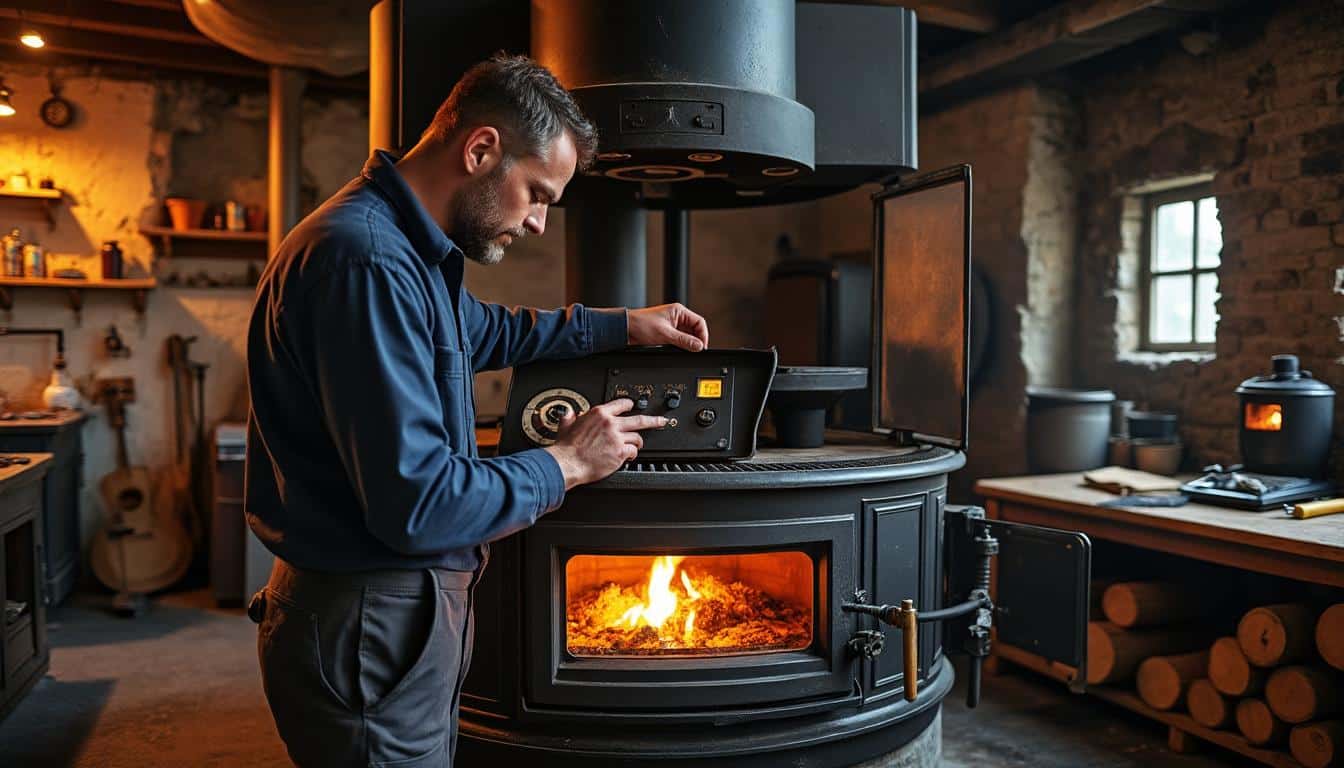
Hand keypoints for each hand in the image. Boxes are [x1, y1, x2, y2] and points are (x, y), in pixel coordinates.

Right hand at [543, 399, 667, 488]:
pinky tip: (628, 457)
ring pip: (637, 437)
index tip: (633, 405)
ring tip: (636, 446)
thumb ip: (570, 418)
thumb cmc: (566, 448)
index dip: (629, 405)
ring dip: (638, 442)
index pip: (621, 404)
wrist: (568, 463)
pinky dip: (632, 454)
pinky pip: (633, 451)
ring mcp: (617, 437)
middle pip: (639, 419)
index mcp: (599, 414)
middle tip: (660, 421)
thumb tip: (570, 413)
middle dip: (653, 420)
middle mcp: (611, 423)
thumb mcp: (566, 426)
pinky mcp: (620, 452)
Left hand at [627, 303, 709, 351]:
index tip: (701, 347)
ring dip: (688, 344)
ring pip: (687, 336)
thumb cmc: (640, 324)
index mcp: (679, 311)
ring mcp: (672, 325)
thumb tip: (698, 346)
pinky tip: (678, 350)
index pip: (699, 322)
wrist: (625, 329)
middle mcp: (677, 317)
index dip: (703, 335)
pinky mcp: (666, 333)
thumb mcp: (665, 334)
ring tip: (686, 351)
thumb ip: (684, 341)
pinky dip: (681, 346)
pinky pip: (679, 340)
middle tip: (695, 351)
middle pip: (694, 330)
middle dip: (696, 340)